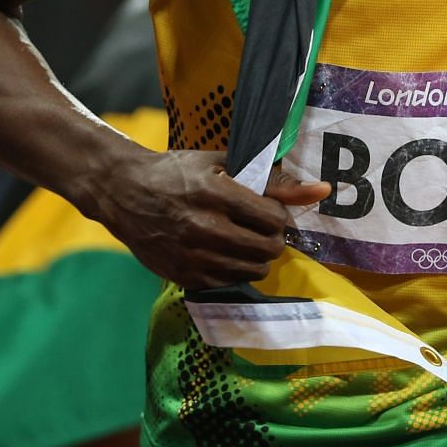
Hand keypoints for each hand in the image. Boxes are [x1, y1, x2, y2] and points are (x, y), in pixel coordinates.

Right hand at [87, 150, 327, 290]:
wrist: (123, 192)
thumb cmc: (176, 172)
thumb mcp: (221, 163)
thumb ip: (273, 179)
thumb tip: (322, 190)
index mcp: (216, 194)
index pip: (274, 219)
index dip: (278, 215)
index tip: (268, 210)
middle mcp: (204, 227)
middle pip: (268, 248)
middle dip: (272, 238)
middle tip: (259, 227)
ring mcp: (192, 256)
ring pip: (253, 270)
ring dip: (257, 257)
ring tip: (243, 240)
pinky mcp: (182, 276)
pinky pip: (229, 283)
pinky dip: (234, 270)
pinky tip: (223, 253)